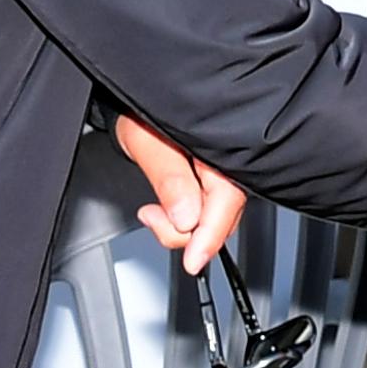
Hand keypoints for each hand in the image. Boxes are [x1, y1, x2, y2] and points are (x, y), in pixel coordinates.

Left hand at [116, 112, 247, 275]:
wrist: (135, 106)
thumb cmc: (141, 112)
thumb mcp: (147, 142)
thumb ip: (170, 181)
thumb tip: (188, 219)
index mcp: (223, 146)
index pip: (226, 201)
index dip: (209, 236)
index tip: (192, 261)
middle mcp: (231, 162)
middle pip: (223, 217)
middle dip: (187, 231)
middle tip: (152, 216)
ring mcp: (225, 175)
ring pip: (214, 219)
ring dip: (183, 226)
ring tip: (153, 209)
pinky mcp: (213, 185)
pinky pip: (207, 212)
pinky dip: (186, 219)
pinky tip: (166, 208)